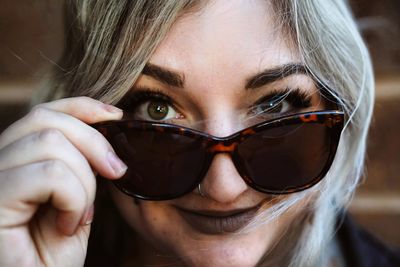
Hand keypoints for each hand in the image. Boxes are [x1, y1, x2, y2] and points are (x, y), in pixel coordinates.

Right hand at [0, 97, 124, 266]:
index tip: (116, 117)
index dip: (81, 107)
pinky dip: (74, 198)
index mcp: (12, 161)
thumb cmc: (55, 253)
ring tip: (80, 214)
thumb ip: (80, 163)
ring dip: (84, 181)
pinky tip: (68, 225)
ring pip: (51, 143)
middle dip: (94, 143)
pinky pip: (49, 174)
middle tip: (116, 173)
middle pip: (46, 120)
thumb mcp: (76, 199)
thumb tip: (107, 124)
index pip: (42, 113)